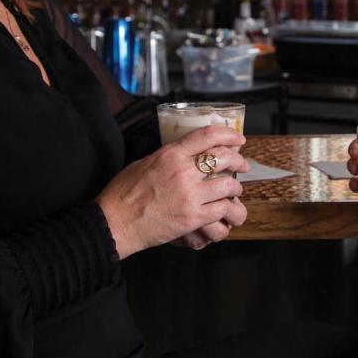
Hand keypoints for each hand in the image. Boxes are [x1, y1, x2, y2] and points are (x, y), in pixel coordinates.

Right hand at [96, 125, 249, 257]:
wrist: (115, 222)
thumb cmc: (123, 194)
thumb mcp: (144, 163)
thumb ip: (167, 157)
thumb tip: (183, 154)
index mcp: (170, 154)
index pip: (207, 136)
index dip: (228, 134)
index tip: (238, 139)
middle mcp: (183, 172)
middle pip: (224, 158)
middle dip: (239, 161)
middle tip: (243, 165)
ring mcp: (190, 195)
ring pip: (228, 185)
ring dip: (235, 188)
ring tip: (234, 191)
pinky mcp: (192, 218)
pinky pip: (221, 209)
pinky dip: (227, 209)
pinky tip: (225, 210)